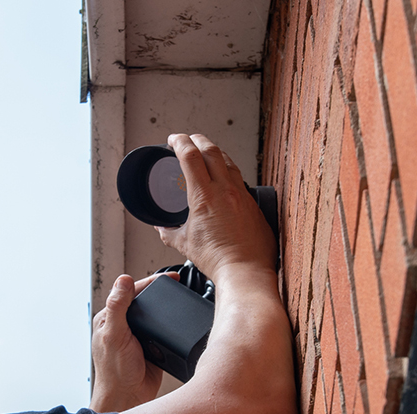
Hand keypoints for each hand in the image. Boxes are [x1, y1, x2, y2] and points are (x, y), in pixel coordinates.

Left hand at [90, 273, 176, 412]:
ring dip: (165, 307)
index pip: (129, 292)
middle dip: (159, 291)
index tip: (167, 278)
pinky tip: (179, 321)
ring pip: (154, 314)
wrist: (129, 398)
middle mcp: (123, 324)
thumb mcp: (114, 335)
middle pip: (143, 300)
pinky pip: (163, 330)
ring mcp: (137, 335)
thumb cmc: (114, 372)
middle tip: (178, 283)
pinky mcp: (151, 346)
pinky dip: (171, 324)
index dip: (149, 282)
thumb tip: (123, 280)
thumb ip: (117, 307)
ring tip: (180, 296)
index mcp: (109, 317)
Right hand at [156, 134, 276, 280]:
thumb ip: (169, 232)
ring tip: (206, 154)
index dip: (179, 142)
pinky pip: (240, 178)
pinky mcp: (253, 203)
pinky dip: (228, 171)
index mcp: (204, 196)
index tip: (172, 140)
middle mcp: (225, 190)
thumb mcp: (185, 244)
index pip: (190, 156)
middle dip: (197, 139)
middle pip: (211, 149)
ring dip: (215, 152)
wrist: (245, 272)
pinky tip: (225, 179)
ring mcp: (242, 195)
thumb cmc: (218, 260)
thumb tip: (162, 227)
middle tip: (188, 140)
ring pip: (229, 161)